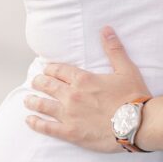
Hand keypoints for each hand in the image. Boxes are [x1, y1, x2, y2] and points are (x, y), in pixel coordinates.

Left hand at [24, 27, 150, 152]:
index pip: (59, 70)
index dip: (50, 68)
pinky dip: (36, 123)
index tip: (46, 69)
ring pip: (44, 105)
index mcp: (83, 79)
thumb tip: (106, 29)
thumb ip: (113, 49)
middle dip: (39, 82)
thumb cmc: (133, 96)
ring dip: (33, 101)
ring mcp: (69, 115)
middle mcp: (72, 95)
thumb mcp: (126, 69)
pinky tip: (29, 120)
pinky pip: (48, 128)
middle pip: (48, 86)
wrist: (135, 124)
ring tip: (27, 100)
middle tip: (34, 82)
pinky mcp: (71, 133)